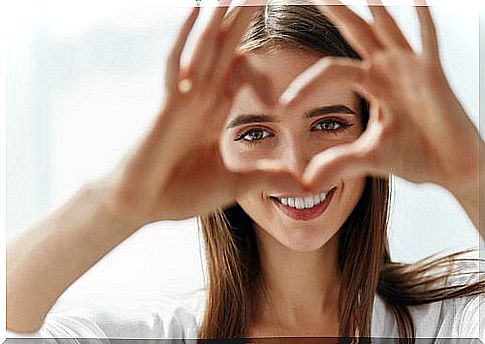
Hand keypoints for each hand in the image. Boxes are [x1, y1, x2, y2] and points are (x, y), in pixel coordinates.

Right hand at [97, 2, 303, 224]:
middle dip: (242, 18)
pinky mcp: (167, 106)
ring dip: (219, 15)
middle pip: (225, 47)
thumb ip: (270, 178)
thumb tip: (307, 186)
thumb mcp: (236, 184)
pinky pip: (175, 65)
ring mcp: (183, 97)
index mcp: (215, 110)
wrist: (142, 206)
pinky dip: (185, 39)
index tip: (279, 105)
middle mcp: (200, 96)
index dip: (262, 76)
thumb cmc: (181, 192)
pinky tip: (198, 9)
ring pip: (204, 46)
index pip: (240, 72)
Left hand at [280, 0, 481, 198]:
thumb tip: (306, 181)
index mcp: (371, 85)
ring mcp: (411, 68)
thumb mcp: (369, 158)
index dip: (305, 87)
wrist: (453, 169)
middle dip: (334, 12)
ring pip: (386, 28)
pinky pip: (427, 41)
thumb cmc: (417, 158)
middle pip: (354, 33)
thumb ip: (338, 163)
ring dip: (373, 7)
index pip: (329, 72)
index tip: (283, 106)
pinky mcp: (434, 74)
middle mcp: (388, 70)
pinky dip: (423, 20)